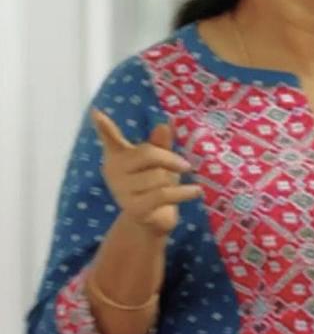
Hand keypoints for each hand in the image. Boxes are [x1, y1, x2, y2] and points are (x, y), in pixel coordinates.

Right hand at [90, 109, 200, 237]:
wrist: (152, 221)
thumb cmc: (155, 185)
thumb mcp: (159, 162)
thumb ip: (160, 144)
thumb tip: (164, 124)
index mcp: (117, 155)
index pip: (110, 138)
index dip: (104, 126)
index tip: (96, 112)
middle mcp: (113, 171)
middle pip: (148, 154)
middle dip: (170, 159)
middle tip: (186, 166)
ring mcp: (121, 190)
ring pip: (159, 176)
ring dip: (174, 180)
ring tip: (173, 186)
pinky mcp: (134, 208)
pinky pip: (164, 194)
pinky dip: (184, 192)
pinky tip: (196, 191)